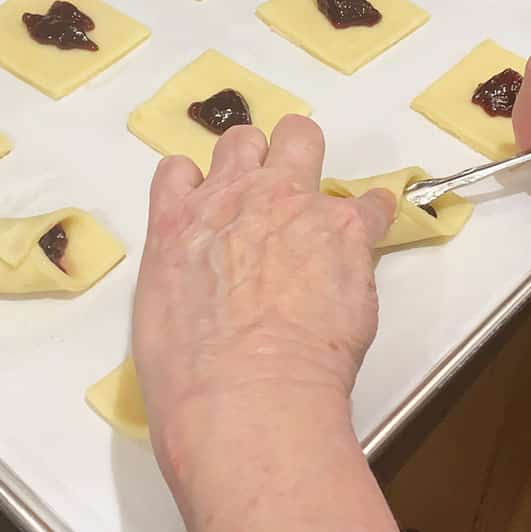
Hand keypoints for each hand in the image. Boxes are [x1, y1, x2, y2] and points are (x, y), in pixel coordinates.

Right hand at [132, 115, 394, 480]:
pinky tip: (372, 231)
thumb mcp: (158, 316)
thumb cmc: (189, 375)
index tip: (213, 209)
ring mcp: (290, 204)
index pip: (179, 172)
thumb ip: (185, 279)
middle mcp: (231, 197)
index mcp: (176, 224)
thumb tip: (208, 291)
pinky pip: (367, 200)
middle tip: (272, 198)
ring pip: (299, 138)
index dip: (200, 186)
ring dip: (308, 161)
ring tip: (320, 200)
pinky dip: (371, 213)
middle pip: (244, 140)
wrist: (246, 393)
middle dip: (258, 159)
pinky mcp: (344, 227)